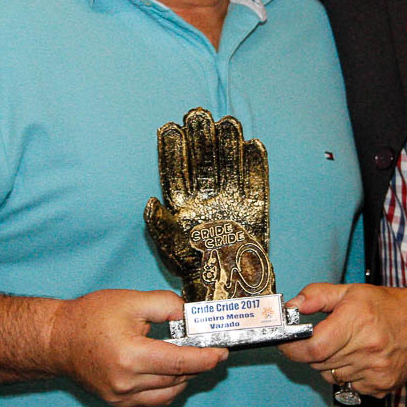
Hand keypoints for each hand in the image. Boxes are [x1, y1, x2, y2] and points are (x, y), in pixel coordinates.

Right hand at [48, 288, 226, 406]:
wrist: (58, 341)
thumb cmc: (91, 317)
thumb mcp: (131, 301)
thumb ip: (166, 305)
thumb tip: (192, 316)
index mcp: (131, 356)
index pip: (180, 362)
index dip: (206, 358)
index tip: (222, 352)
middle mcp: (127, 383)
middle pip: (177, 378)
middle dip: (197, 364)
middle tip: (209, 349)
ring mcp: (121, 398)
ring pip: (168, 393)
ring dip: (184, 377)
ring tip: (189, 359)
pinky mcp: (118, 405)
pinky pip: (153, 401)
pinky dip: (167, 388)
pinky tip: (168, 371)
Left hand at [143, 109, 273, 302]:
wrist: (228, 291)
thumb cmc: (196, 272)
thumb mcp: (171, 250)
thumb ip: (161, 226)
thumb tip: (149, 202)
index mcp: (185, 206)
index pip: (177, 172)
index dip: (173, 150)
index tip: (170, 128)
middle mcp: (209, 200)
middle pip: (205, 163)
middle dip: (201, 138)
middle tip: (198, 114)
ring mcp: (232, 203)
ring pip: (230, 167)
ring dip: (228, 145)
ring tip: (227, 122)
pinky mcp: (255, 211)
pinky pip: (256, 184)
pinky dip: (256, 165)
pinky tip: (253, 145)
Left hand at [279, 283, 406, 397]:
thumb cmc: (387, 306)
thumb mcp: (350, 291)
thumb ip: (317, 296)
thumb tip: (291, 308)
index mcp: (356, 322)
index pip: (313, 347)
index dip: (293, 348)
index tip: (286, 343)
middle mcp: (366, 349)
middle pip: (319, 363)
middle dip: (313, 352)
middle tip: (324, 337)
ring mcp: (375, 371)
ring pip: (332, 376)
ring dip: (330, 364)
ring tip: (347, 346)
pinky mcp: (381, 386)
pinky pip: (349, 386)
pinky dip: (348, 374)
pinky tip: (361, 358)